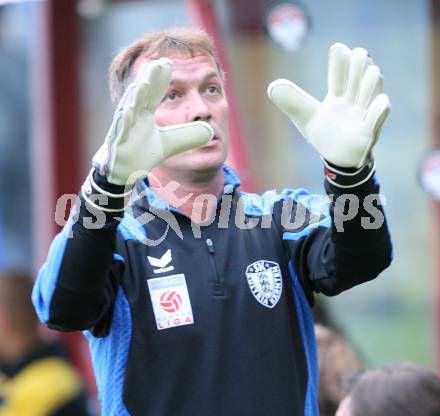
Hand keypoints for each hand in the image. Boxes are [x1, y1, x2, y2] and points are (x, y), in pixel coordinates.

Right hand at [92, 58, 213, 185]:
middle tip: (157, 63)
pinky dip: (123, 119)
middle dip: (148, 78)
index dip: (159, 79)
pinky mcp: (116, 141)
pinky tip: (128, 109)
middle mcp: (132, 116)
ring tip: (144, 81)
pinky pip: (119, 128)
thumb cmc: (141, 153)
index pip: (152, 92)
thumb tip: (210, 130)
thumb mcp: (170, 144)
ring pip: (129, 107)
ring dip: (136, 94)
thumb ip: (188, 136)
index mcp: (143, 113)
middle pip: (141, 94)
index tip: (168, 63)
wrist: (124, 172)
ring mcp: (122, 127)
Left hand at [267, 43, 389, 168]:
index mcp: (338, 98)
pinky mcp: (368, 135)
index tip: (338, 47)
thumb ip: (292, 102)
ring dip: (370, 86)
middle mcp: (353, 104)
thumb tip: (272, 86)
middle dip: (360, 68)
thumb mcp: (306, 117)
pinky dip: (379, 112)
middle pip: (357, 83)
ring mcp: (362, 118)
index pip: (338, 78)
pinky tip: (382, 101)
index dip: (339, 64)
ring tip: (373, 70)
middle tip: (360, 52)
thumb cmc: (326, 134)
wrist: (339, 159)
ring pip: (370, 98)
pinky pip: (376, 122)